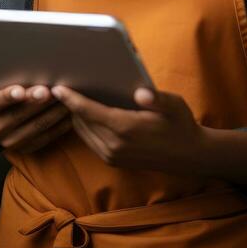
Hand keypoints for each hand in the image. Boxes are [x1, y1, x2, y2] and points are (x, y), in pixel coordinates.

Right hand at [0, 80, 71, 153]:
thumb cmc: (1, 88)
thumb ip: (6, 73)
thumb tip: (24, 60)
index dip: (7, 96)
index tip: (20, 89)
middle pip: (18, 115)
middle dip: (37, 102)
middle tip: (53, 90)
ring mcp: (8, 142)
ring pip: (35, 126)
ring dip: (53, 112)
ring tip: (66, 98)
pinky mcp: (24, 149)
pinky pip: (45, 138)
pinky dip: (59, 125)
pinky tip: (69, 112)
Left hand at [50, 84, 204, 174]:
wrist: (188, 155)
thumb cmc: (180, 124)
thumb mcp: (174, 106)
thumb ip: (157, 98)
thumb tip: (141, 93)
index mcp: (126, 129)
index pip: (89, 112)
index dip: (72, 99)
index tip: (58, 88)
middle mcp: (115, 146)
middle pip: (81, 122)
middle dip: (70, 106)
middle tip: (62, 86)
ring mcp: (113, 156)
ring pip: (83, 133)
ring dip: (76, 117)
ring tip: (70, 98)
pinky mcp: (114, 161)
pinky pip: (91, 141)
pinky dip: (84, 127)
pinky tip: (85, 113)